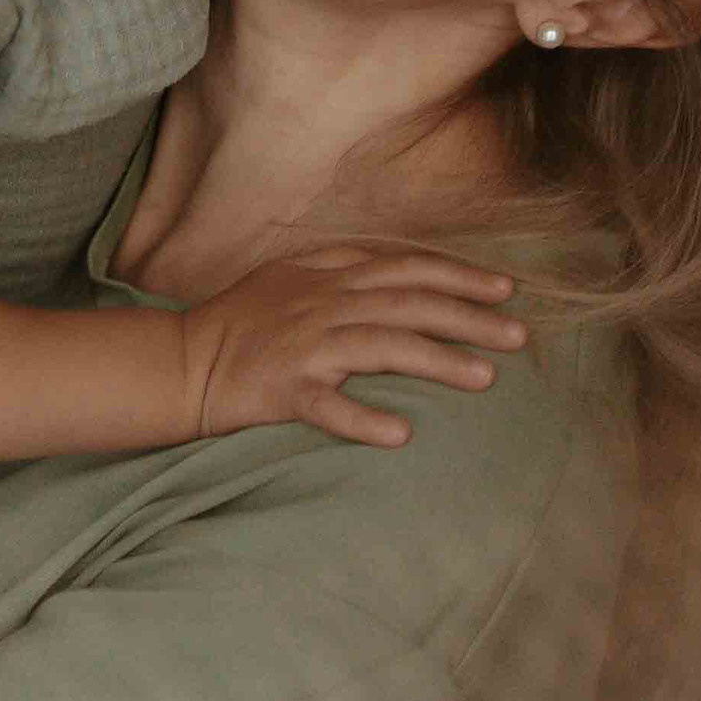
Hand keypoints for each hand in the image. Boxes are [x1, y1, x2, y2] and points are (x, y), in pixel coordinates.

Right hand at [175, 243, 524, 448]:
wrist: (180, 360)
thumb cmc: (240, 321)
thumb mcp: (291, 276)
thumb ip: (342, 268)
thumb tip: (395, 266)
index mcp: (328, 276)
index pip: (407, 267)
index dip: (459, 275)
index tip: (506, 289)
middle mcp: (323, 304)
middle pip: (409, 304)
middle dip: (469, 317)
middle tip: (519, 336)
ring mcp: (304, 346)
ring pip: (381, 347)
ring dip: (436, 360)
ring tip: (484, 379)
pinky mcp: (282, 390)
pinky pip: (326, 406)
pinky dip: (362, 419)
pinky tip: (400, 434)